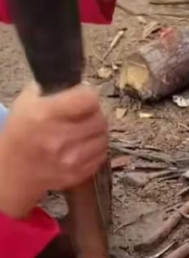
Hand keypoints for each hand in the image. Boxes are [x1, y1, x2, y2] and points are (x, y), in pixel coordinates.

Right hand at [0, 82, 107, 217]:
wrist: (15, 170)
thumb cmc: (21, 132)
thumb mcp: (27, 102)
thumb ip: (52, 89)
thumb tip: (78, 83)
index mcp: (46, 115)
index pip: (88, 99)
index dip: (88, 94)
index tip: (83, 95)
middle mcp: (60, 138)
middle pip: (100, 119)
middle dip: (95, 113)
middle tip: (86, 113)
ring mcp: (71, 160)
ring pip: (103, 138)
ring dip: (98, 131)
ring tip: (86, 129)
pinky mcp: (79, 174)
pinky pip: (101, 155)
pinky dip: (96, 147)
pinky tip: (85, 144)